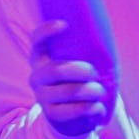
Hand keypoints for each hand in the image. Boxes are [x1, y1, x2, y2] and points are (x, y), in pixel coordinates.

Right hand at [29, 20, 110, 137]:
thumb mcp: (73, 63)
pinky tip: (98, 107)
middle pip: (56, 70)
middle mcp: (37, 76)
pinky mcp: (50, 113)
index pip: (37, 39)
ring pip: (67, 92)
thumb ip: (79, 51)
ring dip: (90, 91)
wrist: (69, 114)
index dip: (47, 31)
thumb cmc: (77, 80)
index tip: (65, 24)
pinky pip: (71, 111)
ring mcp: (41, 95)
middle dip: (81, 71)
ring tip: (101, 91)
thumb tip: (101, 36)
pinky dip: (89, 108)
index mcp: (41, 57)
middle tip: (95, 73)